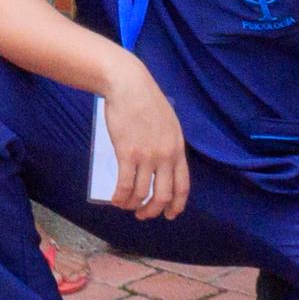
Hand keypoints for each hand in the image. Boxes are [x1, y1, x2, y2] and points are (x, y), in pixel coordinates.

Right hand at [97, 57, 189, 219]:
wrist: (128, 85)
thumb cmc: (145, 101)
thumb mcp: (168, 123)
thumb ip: (169, 144)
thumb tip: (162, 164)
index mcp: (178, 149)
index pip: (183, 186)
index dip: (176, 205)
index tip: (169, 214)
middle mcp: (166, 156)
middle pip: (164, 195)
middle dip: (153, 210)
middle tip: (142, 214)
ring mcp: (147, 156)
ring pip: (143, 193)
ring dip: (133, 205)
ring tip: (125, 205)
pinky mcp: (127, 153)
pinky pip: (125, 184)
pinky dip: (120, 196)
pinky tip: (115, 199)